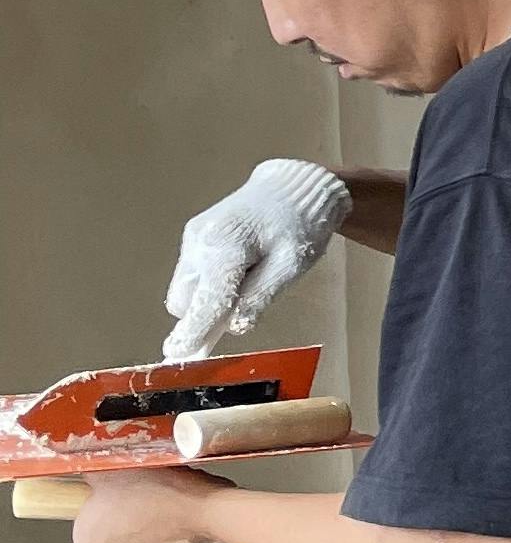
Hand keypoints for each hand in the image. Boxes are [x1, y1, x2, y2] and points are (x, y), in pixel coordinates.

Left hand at [70, 470, 231, 542]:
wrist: (205, 508)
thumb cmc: (157, 491)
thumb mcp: (110, 467)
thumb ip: (89, 472)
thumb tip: (83, 466)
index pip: (86, 521)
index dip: (101, 501)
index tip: (114, 489)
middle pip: (114, 533)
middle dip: (126, 514)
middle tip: (140, 490)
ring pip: (144, 538)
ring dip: (151, 522)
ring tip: (164, 497)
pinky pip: (172, 542)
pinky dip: (176, 529)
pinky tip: (182, 510)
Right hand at [162, 158, 352, 360]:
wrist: (291, 186)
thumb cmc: (299, 225)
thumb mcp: (291, 266)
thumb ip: (260, 296)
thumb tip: (233, 326)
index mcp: (226, 249)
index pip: (205, 301)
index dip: (194, 332)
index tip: (178, 356)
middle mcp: (201, 242)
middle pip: (185, 301)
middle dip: (204, 315)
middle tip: (238, 314)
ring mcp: (194, 238)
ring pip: (184, 289)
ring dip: (206, 299)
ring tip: (248, 280)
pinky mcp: (194, 235)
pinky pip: (191, 273)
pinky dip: (208, 283)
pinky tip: (239, 268)